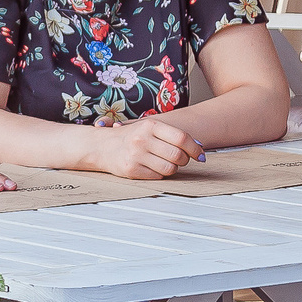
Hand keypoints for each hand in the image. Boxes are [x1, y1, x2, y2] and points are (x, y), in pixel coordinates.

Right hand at [83, 117, 203, 179]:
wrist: (101, 146)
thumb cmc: (131, 136)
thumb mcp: (149, 128)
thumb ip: (172, 135)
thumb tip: (199, 146)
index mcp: (150, 125)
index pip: (182, 138)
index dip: (195, 148)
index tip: (200, 155)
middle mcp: (142, 139)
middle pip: (178, 155)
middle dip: (184, 160)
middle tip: (180, 159)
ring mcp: (136, 155)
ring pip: (170, 168)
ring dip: (172, 168)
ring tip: (164, 162)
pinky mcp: (132, 170)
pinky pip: (158, 176)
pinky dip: (160, 174)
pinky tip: (152, 167)